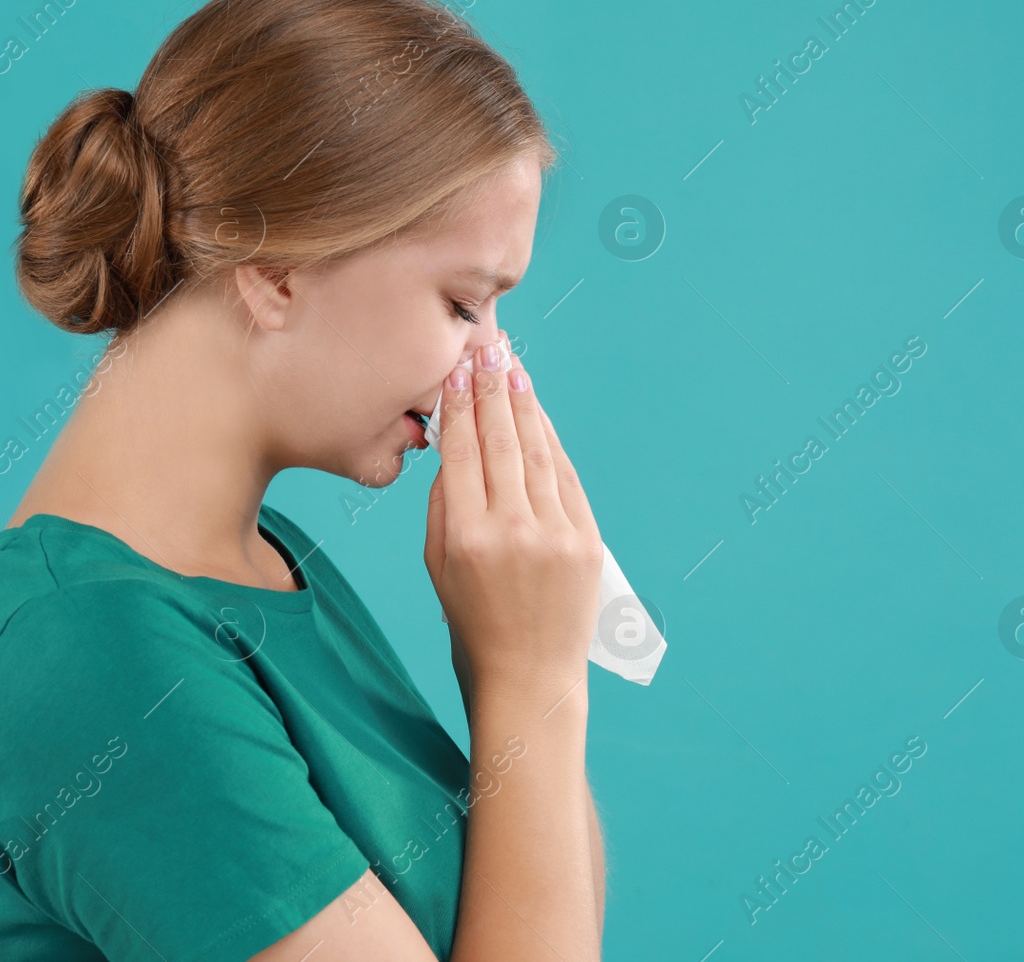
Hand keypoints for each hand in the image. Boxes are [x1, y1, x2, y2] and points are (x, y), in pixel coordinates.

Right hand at [424, 333, 603, 699]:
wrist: (530, 679)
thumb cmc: (473, 625)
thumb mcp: (436, 568)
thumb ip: (443, 507)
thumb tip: (454, 449)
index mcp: (465, 537)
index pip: (462, 451)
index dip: (461, 403)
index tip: (458, 368)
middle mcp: (512, 529)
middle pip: (501, 439)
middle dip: (493, 386)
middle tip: (487, 345)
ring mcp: (555, 535)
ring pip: (536, 451)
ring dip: (525, 403)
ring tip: (514, 367)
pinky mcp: (587, 542)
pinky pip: (564, 479)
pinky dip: (550, 442)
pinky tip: (539, 414)